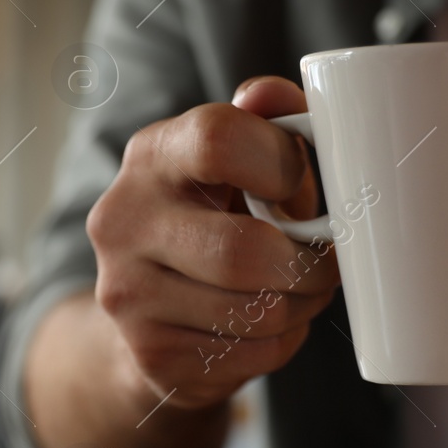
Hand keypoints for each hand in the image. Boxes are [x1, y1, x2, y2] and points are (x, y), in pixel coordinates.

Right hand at [85, 76, 338, 412]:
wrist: (147, 312)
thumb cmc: (213, 219)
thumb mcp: (236, 163)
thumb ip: (263, 121)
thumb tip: (271, 93)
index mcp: (151, 155)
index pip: (217, 139)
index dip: (282, 163)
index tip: (298, 185)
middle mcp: (123, 220)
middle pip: (242, 250)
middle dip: (306, 264)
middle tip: (324, 263)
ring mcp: (128, 292)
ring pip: (256, 311)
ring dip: (301, 306)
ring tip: (300, 293)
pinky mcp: (150, 353)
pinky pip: (251, 353)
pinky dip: (281, 342)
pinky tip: (270, 325)